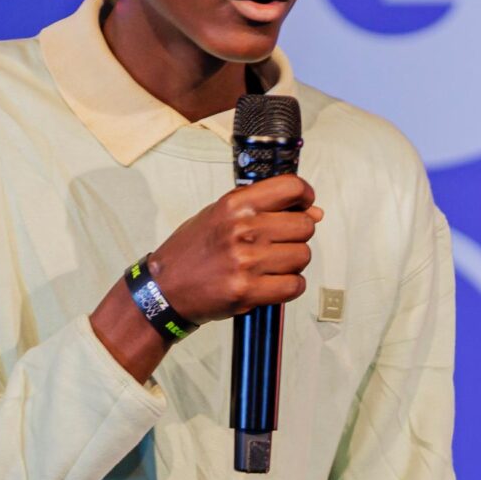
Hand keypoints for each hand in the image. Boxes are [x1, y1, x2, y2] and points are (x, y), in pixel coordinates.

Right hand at [149, 173, 320, 324]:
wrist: (165, 288)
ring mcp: (246, 261)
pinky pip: (294, 286)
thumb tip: (315, 212)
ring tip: (270, 265)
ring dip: (292, 263)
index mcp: (235, 205)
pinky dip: (289, 286)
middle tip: (278, 244)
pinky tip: (272, 283)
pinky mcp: (248, 291)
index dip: (305, 197)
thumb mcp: (220, 214)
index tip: (305, 206)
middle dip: (297, 235)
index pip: (292, 188)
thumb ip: (264, 208)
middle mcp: (243, 229)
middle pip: (304, 226)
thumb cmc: (192, 250)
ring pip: (303, 256)